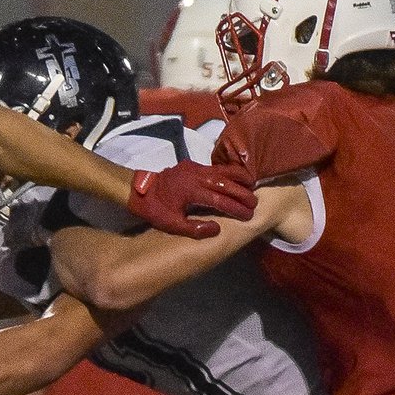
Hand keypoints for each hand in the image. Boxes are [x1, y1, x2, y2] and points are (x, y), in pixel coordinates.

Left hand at [126, 162, 256, 238]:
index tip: (248, 215)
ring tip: (253, 187)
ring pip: (223, 171)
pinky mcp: (193, 165)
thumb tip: (218, 229)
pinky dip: (229, 172)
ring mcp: (195, 168)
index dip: (236, 208)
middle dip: (242, 194)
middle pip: (226, 183)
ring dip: (239, 179)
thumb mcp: (172, 224)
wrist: (139, 189)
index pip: (220, 200)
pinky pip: (216, 167)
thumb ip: (195, 228)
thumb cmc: (155, 209)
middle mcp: (196, 176)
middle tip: (255, 204)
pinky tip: (237, 177)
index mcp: (192, 191)